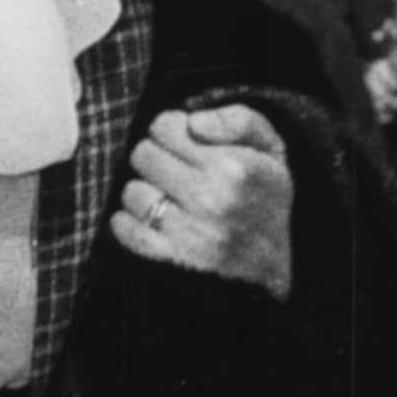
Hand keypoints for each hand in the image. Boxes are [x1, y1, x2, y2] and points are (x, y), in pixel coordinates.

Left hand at [114, 103, 293, 299]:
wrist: (265, 277)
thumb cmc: (264, 206)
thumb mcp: (272, 153)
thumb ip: (239, 120)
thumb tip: (192, 120)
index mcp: (235, 167)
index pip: (166, 126)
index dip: (171, 131)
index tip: (184, 144)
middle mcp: (211, 198)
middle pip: (143, 154)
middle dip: (156, 159)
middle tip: (175, 172)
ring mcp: (187, 232)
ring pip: (132, 190)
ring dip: (144, 192)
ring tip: (168, 200)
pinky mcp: (167, 260)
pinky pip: (123, 226)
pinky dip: (130, 222)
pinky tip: (155, 222)